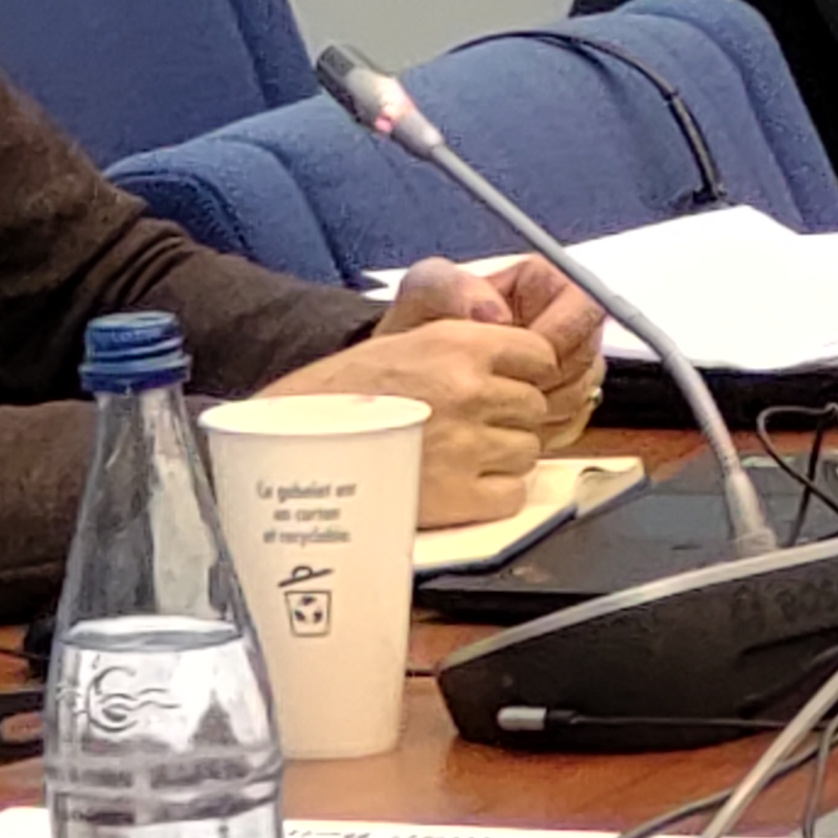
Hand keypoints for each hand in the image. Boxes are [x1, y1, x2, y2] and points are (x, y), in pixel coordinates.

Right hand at [267, 276, 570, 523]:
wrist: (297, 444)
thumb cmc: (346, 393)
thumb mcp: (410, 340)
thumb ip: (472, 345)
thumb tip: (530, 360)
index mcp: (458, 344)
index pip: (540, 355)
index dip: (529, 372)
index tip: (513, 383)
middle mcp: (469, 390)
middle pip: (535, 406)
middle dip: (512, 416)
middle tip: (475, 424)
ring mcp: (467, 445)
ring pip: (528, 451)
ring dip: (504, 456)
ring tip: (461, 454)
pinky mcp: (460, 497)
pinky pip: (513, 494)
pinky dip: (495, 494)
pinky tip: (461, 483)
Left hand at [405, 253, 603, 445]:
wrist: (410, 380)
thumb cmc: (419, 329)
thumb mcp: (425, 293)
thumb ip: (454, 288)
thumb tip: (495, 313)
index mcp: (544, 285)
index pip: (586, 307)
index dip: (561, 339)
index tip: (527, 363)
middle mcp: (565, 325)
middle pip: (589, 356)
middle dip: (552, 382)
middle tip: (506, 394)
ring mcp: (566, 367)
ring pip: (583, 393)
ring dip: (545, 410)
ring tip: (496, 411)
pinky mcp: (560, 405)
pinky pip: (572, 423)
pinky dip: (542, 431)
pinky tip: (503, 428)